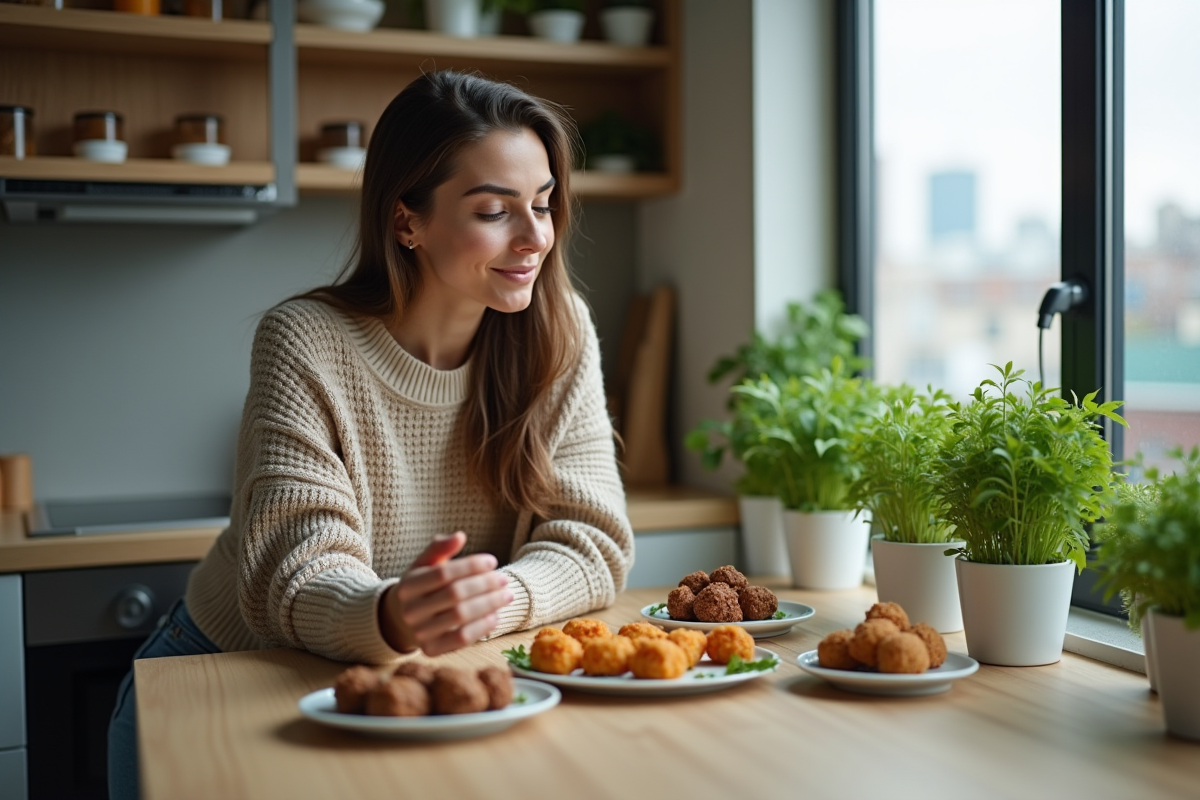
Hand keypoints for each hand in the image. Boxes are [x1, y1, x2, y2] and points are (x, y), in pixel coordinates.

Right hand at [378, 532, 513, 656]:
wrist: (402, 620)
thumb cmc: (422, 586)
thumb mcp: (424, 564)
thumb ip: (439, 548)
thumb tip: (459, 536)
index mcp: (407, 586)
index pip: (444, 574)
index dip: (471, 566)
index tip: (492, 562)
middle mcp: (410, 611)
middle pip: (454, 594)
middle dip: (484, 585)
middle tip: (504, 579)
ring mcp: (419, 633)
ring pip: (460, 616)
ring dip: (489, 605)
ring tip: (506, 596)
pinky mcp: (431, 650)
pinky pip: (461, 639)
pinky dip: (482, 627)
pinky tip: (496, 616)